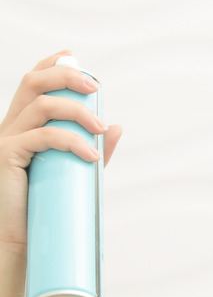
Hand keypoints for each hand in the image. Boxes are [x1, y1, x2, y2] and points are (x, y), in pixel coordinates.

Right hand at [0, 51, 121, 254]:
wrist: (21, 239)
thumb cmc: (44, 204)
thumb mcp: (75, 170)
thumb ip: (92, 147)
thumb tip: (117, 127)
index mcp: (22, 125)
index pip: (31, 84)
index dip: (50, 65)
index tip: (72, 57)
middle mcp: (10, 127)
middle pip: (33, 83)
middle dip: (66, 77)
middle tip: (95, 89)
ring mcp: (5, 140)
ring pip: (41, 106)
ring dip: (77, 111)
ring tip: (99, 128)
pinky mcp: (6, 156)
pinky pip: (42, 136)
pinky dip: (71, 140)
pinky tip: (91, 154)